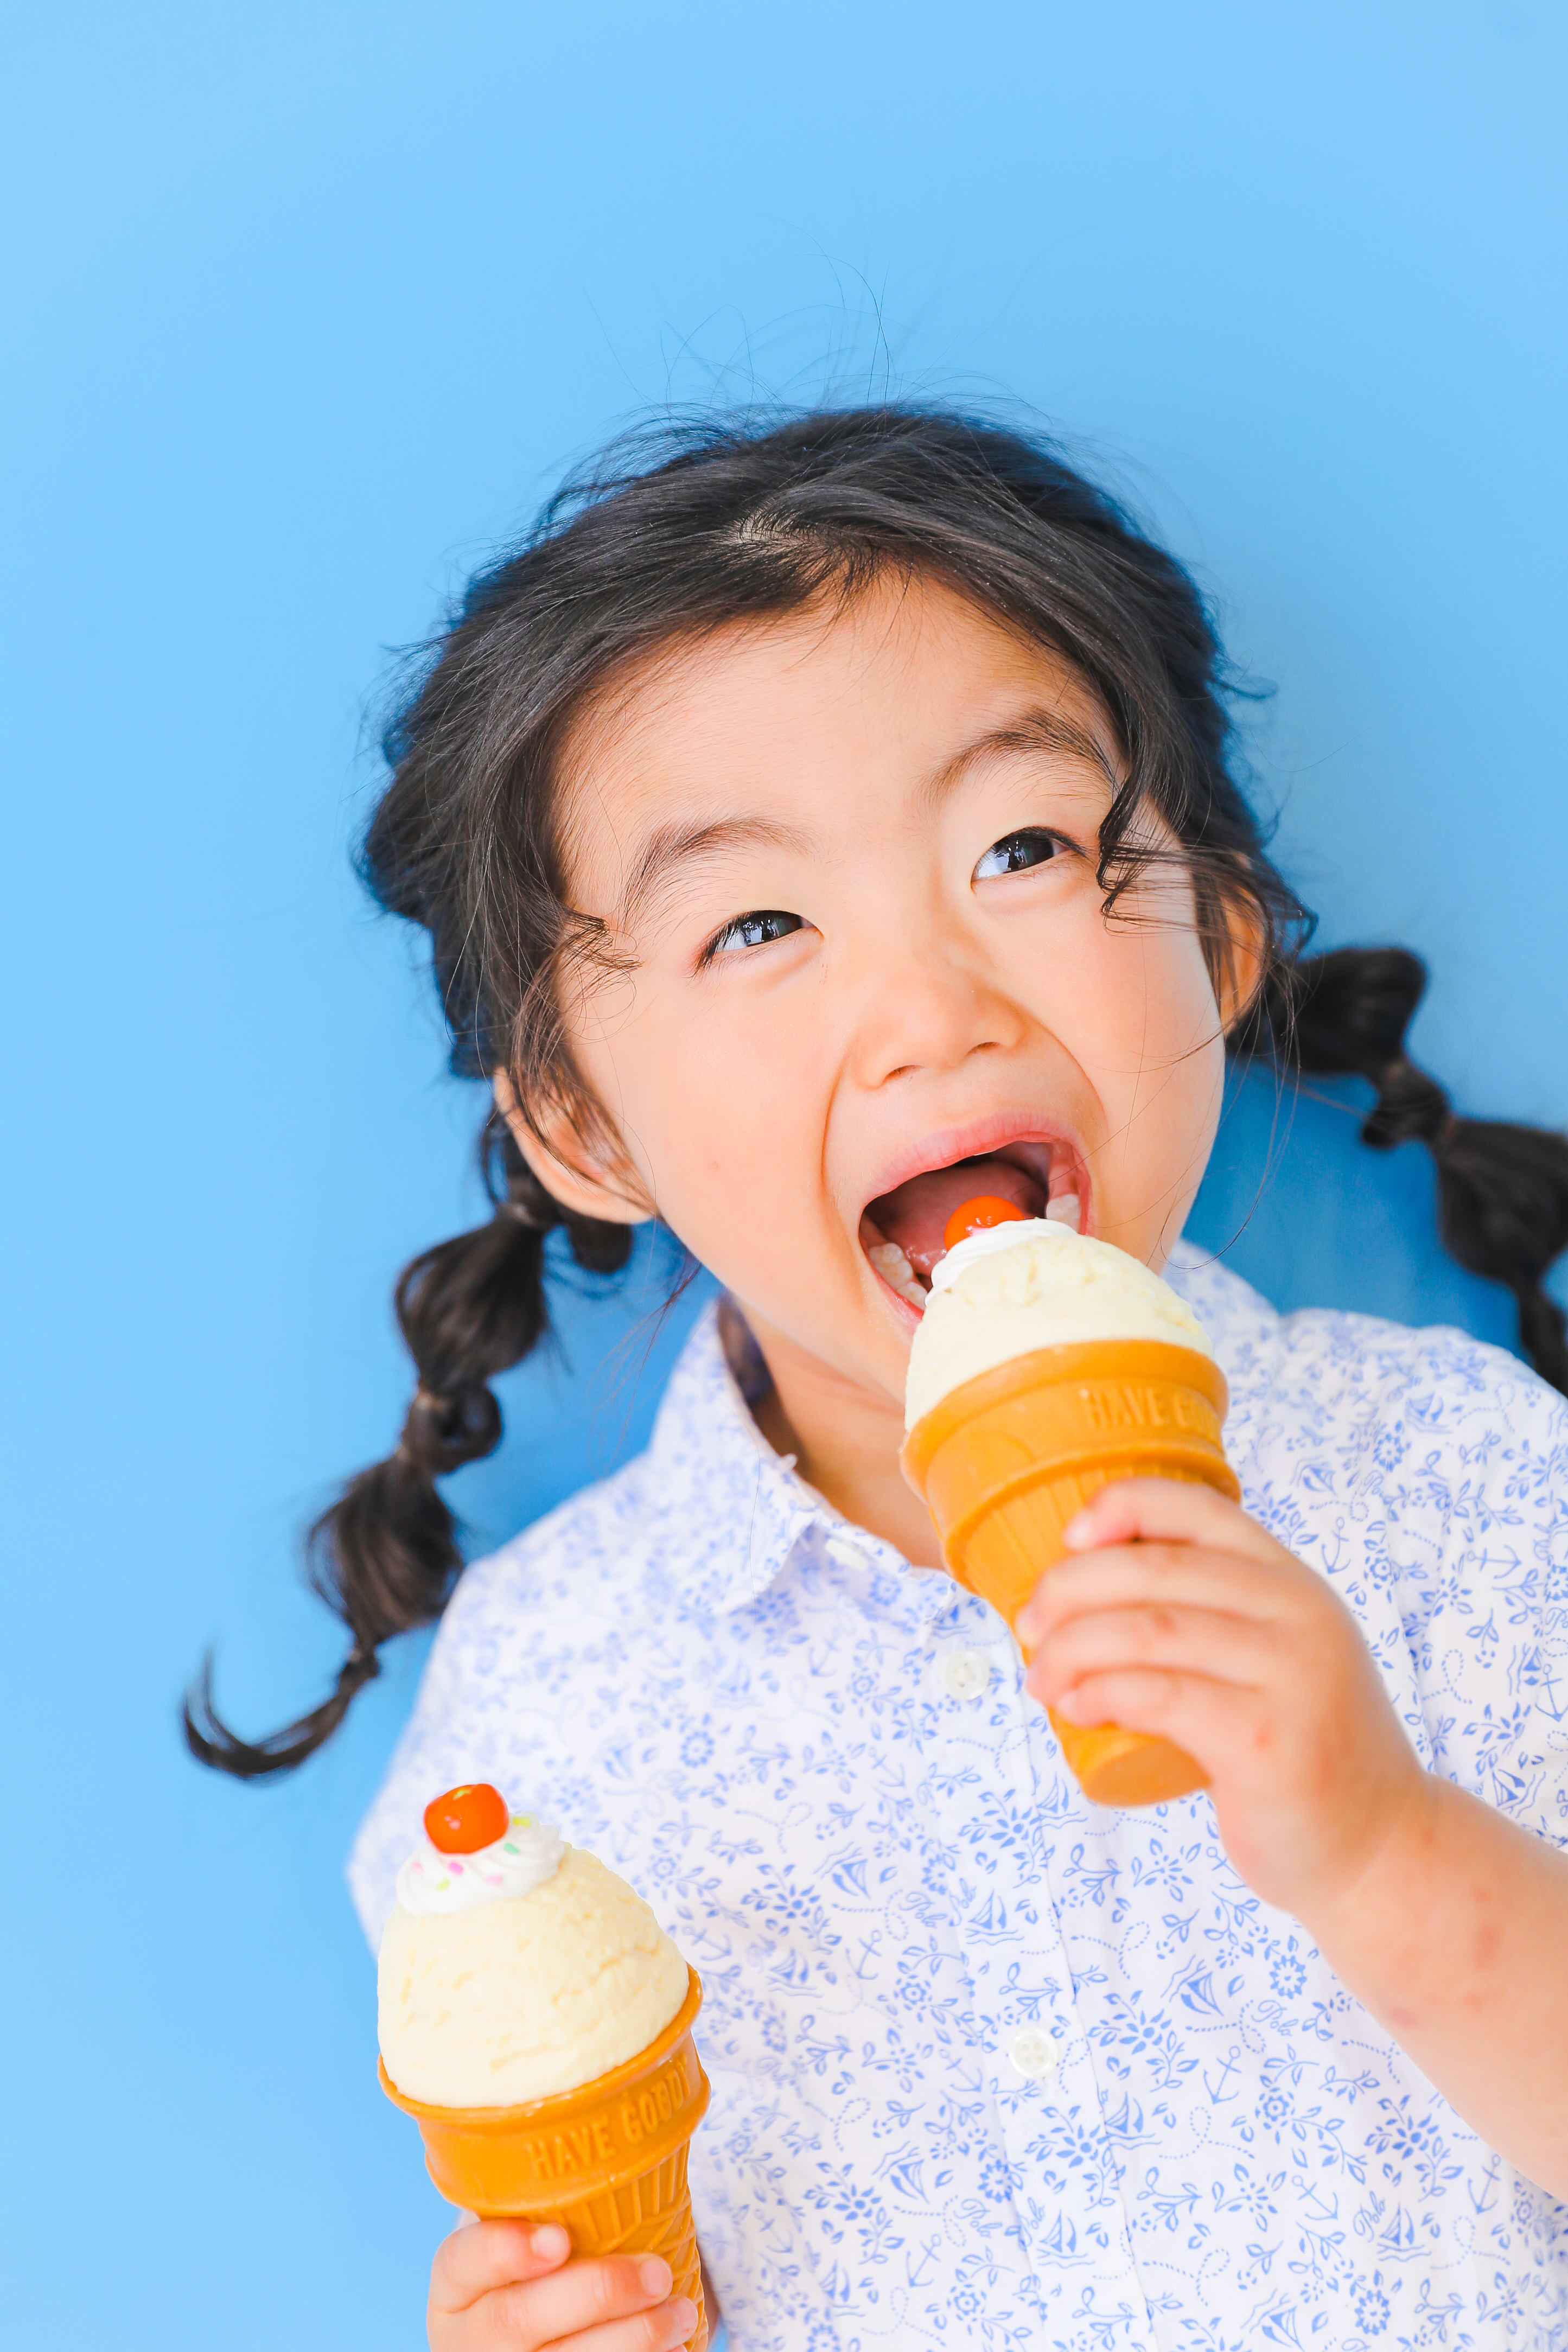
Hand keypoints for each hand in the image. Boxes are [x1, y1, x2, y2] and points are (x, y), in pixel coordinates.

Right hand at [429, 2219, 698, 2351]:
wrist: (537, 2342)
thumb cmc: (542, 2269)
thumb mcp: (525, 2237)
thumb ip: (549, 2203)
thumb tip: (623, 2128)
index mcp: (456, 2287)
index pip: (462, 2263)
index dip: (505, 2251)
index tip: (560, 2238)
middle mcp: (469, 2339)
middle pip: (517, 2321)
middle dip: (595, 2294)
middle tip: (658, 2272)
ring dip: (631, 2340)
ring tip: (681, 2313)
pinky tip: (673, 2349)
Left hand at [1014, 1478, 1427, 1921]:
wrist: (1378, 1850)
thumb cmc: (1297, 1750)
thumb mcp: (1274, 1658)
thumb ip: (1214, 1616)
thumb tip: (1083, 1590)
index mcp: (1291, 1581)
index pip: (1197, 1508)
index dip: (1122, 1506)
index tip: (1069, 1538)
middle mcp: (1298, 1613)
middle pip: (1155, 1569)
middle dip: (1069, 1588)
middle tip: (1028, 1626)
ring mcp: (1289, 1675)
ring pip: (1148, 1631)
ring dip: (1070, 1648)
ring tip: (1039, 1677)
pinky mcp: (1265, 1740)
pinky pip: (1161, 1696)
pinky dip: (1101, 1693)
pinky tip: (1075, 1707)